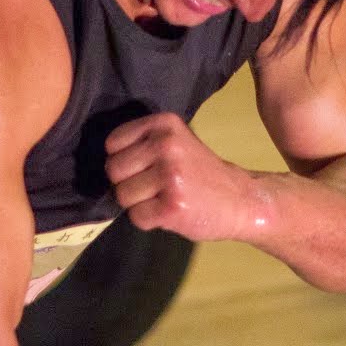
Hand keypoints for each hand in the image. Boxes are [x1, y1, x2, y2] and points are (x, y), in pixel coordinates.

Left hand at [105, 112, 260, 240]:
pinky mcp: (172, 206)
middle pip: (112, 170)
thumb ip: (144, 144)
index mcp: (164, 124)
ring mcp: (170, 175)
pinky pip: (136, 217)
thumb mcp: (176, 142)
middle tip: (153, 187)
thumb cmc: (202, 174)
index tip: (143, 168)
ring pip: (122, 196)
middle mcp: (166, 145)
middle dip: (127, 183)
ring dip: (138, 204)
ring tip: (164, 199)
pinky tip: (170, 212)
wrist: (241, 200)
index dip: (123, 161)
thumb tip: (105, 162)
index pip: (113, 143)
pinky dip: (149, 220)